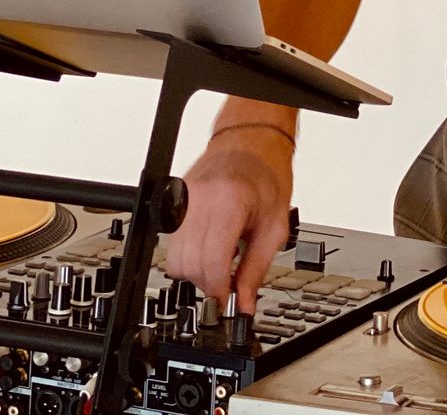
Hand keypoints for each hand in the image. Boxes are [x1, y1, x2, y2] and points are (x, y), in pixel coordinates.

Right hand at [163, 124, 294, 314]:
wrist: (251, 142)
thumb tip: (244, 304)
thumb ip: (257, 269)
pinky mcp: (173, 202)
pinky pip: (170, 244)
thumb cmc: (267, 175)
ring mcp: (182, 200)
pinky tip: (209, 247)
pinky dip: (188, 255)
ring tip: (221, 261)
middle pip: (188, 265)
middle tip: (228, 283)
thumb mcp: (275, 225)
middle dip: (207, 283)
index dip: (219, 290)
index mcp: (228, 203)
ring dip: (196, 271)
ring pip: (173, 259)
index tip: (227, 301)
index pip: (211, 262)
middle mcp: (199, 200)